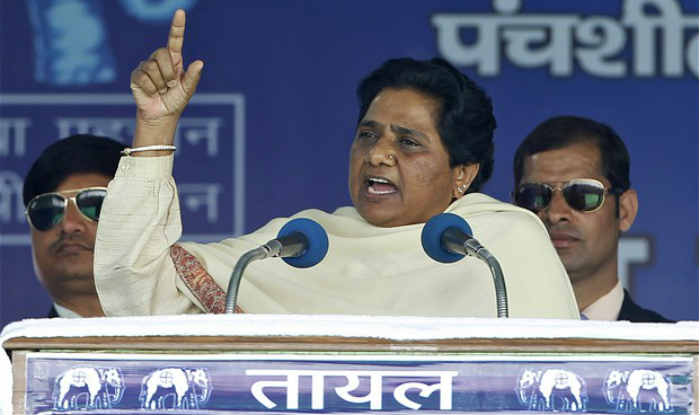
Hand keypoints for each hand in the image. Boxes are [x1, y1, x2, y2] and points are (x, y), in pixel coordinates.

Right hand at [130, 9, 202, 128]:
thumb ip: (193, 77)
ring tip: (162, 91)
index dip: (177, 26)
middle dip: (169, 73)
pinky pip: (143, 77)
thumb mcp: (187, 90)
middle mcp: (159, 59)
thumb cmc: (176, 101)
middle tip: (171, 86)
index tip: (180, 12)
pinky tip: (152, 93)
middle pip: (162, 53)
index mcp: (174, 59)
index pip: (175, 39)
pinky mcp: (136, 75)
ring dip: (160, 83)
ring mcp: (146, 66)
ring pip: (152, 67)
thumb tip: (200, 62)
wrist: (161, 114)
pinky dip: (151, 89)